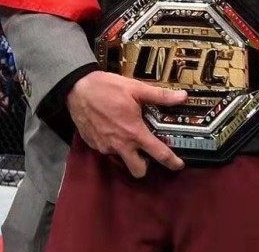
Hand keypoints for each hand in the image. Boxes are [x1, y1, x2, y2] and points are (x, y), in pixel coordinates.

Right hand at [66, 71, 186, 177]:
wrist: (77, 89)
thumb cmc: (106, 88)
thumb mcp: (135, 88)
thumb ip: (160, 95)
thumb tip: (182, 97)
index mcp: (134, 132)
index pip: (159, 154)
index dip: (172, 162)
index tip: (178, 165)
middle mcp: (120, 144)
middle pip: (138, 171)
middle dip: (145, 166)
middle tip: (147, 153)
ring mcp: (105, 147)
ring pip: (121, 161)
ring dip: (127, 154)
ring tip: (127, 137)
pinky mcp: (94, 145)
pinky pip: (107, 151)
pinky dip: (113, 145)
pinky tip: (112, 130)